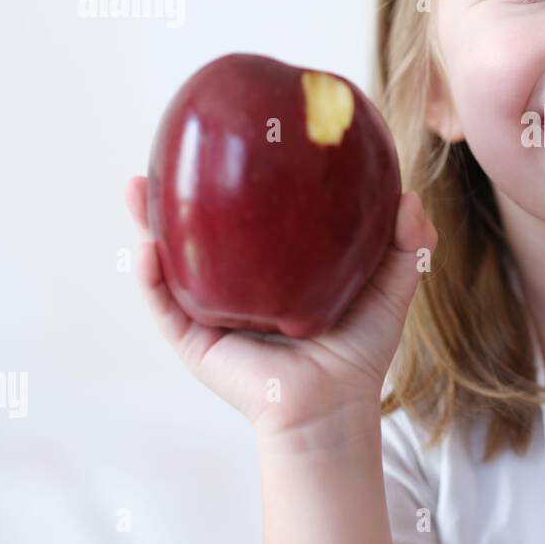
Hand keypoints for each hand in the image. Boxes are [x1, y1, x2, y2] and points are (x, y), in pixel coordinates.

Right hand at [124, 176, 436, 448]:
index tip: (231, 136)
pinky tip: (148, 248)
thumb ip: (407, 244)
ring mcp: (211, 309)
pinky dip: (150, 277)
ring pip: (169, 259)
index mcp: (273, 266)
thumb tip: (410, 195)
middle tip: (169, 149)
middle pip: (199, 228)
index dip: (237, 177)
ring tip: (135, 185)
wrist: (332, 407)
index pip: (249, 213)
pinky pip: (164, 303)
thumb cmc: (359, 352)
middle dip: (176, 190)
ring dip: (147, 222)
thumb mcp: (389, 288)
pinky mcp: (194, 340)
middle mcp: (236, 282)